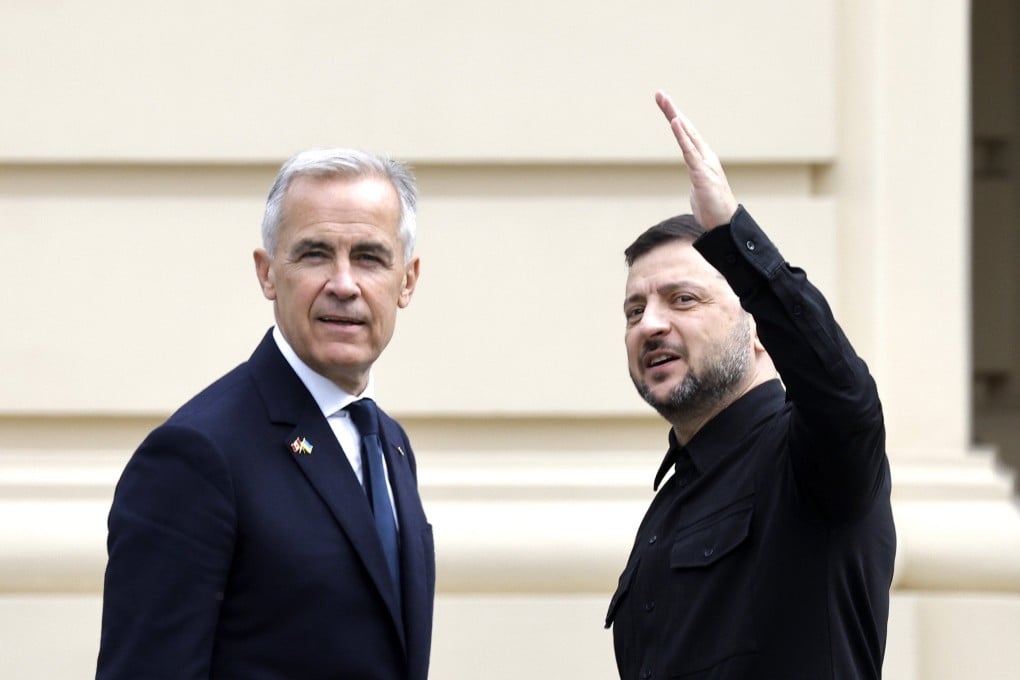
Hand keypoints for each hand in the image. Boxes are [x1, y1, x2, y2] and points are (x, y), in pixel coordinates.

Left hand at [655, 90, 737, 229]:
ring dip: (675, 117)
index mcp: (703, 159)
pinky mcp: (702, 173)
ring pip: (687, 135)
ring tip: (665, 101)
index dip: (675, 119)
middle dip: (672, 111)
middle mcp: (705, 157)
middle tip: (660, 94)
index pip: (687, 135)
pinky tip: (675, 122)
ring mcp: (705, 164)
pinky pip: (690, 151)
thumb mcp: (700, 190)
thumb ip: (697, 180)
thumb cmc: (714, 209)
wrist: (726, 225)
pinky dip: (682, 135)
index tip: (665, 104)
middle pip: (686, 129)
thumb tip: (696, 181)